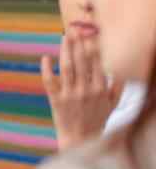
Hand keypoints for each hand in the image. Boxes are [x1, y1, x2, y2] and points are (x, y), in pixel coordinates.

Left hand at [41, 32, 122, 150]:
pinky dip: (47, 69)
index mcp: (101, 88)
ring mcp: (70, 95)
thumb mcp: (113, 103)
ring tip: (63, 37)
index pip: (96, 62)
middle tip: (74, 29)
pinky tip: (45, 58)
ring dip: (64, 50)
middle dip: (78, 43)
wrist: (80, 140)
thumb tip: (122, 69)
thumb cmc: (97, 120)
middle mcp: (85, 89)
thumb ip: (118, 86)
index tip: (89, 33)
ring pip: (66, 67)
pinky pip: (49, 82)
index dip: (92, 45)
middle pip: (81, 60)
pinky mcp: (56, 101)